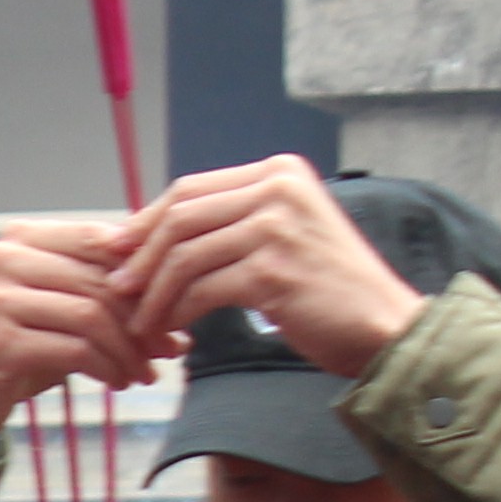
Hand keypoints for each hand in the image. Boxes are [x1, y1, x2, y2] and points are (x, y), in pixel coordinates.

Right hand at [0, 215, 148, 443]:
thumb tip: (182, 300)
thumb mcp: (58, 305)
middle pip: (99, 281)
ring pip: (91, 315)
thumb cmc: (15, 343)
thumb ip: (104, 289)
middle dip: (144, 320)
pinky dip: (107, 368)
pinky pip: (75, 350)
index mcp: (17, 237)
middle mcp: (0, 259)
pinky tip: (117, 382)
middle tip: (168, 349)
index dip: (144, 277)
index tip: (169, 314)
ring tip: (144, 372)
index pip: (100, 241)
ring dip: (128, 350)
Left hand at [115, 156, 423, 375]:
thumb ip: (227, 222)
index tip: (117, 251)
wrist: (383, 326)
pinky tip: (171, 330)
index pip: (190, 189)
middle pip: (179, 218)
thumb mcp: (279, 234)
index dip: (145, 222)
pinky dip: (176, 312)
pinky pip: (200, 290)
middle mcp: (279, 190)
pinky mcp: (272, 271)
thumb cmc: (324, 286)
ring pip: (184, 257)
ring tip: (141, 319)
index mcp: (279, 172)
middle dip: (140, 257)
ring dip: (154, 294)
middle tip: (119, 288)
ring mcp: (277, 228)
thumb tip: (139, 232)